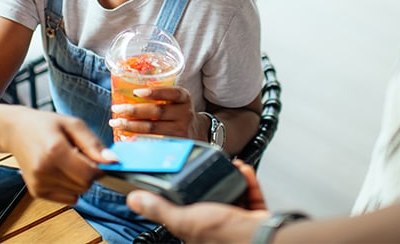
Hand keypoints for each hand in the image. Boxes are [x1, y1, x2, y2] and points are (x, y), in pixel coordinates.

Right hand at [8, 109, 117, 203]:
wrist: (16, 131)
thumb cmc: (46, 124)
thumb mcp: (73, 124)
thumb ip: (94, 144)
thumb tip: (113, 161)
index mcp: (55, 150)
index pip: (89, 173)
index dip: (99, 168)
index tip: (96, 157)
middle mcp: (44, 169)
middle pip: (84, 185)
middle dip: (89, 173)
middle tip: (79, 156)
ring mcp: (38, 183)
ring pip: (77, 193)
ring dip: (78, 180)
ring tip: (67, 161)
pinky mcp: (36, 192)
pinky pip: (67, 198)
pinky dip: (70, 187)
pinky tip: (60, 171)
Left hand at [108, 86, 196, 138]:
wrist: (196, 132)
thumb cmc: (177, 112)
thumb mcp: (175, 100)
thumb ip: (159, 96)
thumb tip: (125, 91)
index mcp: (184, 98)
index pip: (171, 93)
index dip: (154, 92)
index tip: (136, 92)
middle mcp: (185, 113)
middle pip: (158, 111)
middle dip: (134, 110)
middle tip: (116, 109)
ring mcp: (181, 130)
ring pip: (153, 128)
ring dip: (131, 125)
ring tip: (116, 122)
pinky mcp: (175, 143)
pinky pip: (153, 141)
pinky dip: (137, 138)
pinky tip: (125, 136)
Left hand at [127, 160, 268, 242]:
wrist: (265, 238)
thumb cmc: (226, 236)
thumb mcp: (185, 219)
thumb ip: (160, 209)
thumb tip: (135, 200)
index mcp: (196, 230)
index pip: (184, 209)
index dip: (183, 193)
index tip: (182, 173)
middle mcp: (216, 226)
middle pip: (209, 199)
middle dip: (209, 181)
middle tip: (206, 165)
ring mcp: (237, 221)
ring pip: (231, 193)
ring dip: (229, 176)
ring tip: (226, 163)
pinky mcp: (255, 216)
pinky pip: (251, 194)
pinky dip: (247, 180)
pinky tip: (242, 168)